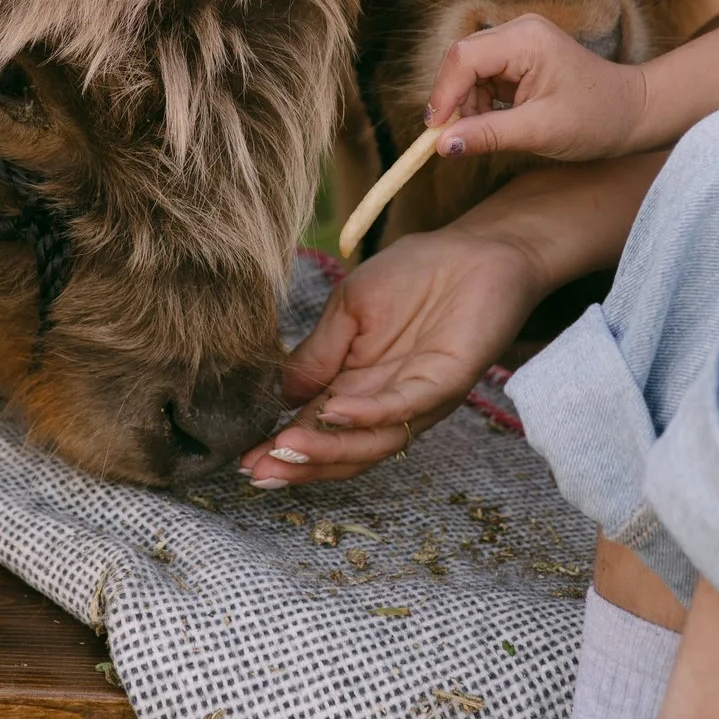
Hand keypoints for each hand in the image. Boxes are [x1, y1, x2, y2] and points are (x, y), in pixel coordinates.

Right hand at [237, 224, 547, 485]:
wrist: (475, 248)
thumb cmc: (414, 273)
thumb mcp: (349, 308)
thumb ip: (318, 352)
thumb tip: (280, 396)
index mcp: (357, 386)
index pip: (315, 427)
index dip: (282, 446)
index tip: (243, 460)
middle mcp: (386, 403)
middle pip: (341, 449)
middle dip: (298, 463)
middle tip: (257, 471)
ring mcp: (417, 397)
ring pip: (371, 441)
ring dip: (327, 449)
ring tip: (285, 449)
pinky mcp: (447, 380)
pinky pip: (405, 405)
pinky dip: (369, 414)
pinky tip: (335, 412)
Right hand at [424, 14, 651, 163]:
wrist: (634, 113)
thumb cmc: (597, 119)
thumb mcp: (539, 132)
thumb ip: (487, 135)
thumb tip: (441, 146)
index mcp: (525, 40)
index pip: (464, 58)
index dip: (444, 95)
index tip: (436, 133)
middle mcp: (519, 30)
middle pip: (462, 60)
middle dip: (454, 101)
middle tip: (455, 139)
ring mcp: (519, 41)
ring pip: (469, 70)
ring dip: (467, 104)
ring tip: (483, 134)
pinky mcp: (520, 56)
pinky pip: (484, 76)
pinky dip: (481, 102)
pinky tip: (495, 123)